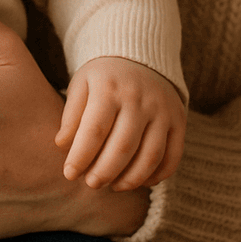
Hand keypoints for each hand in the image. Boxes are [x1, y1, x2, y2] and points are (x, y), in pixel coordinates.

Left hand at [56, 57, 185, 189]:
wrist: (140, 56)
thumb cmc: (104, 78)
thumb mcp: (81, 85)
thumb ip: (71, 115)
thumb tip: (62, 146)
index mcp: (109, 88)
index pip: (94, 130)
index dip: (81, 156)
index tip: (69, 173)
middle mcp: (139, 99)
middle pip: (123, 146)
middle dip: (105, 172)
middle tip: (91, 184)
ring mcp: (162, 110)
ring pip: (150, 155)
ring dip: (131, 179)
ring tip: (113, 186)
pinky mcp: (179, 121)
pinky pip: (172, 156)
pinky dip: (158, 175)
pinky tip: (140, 182)